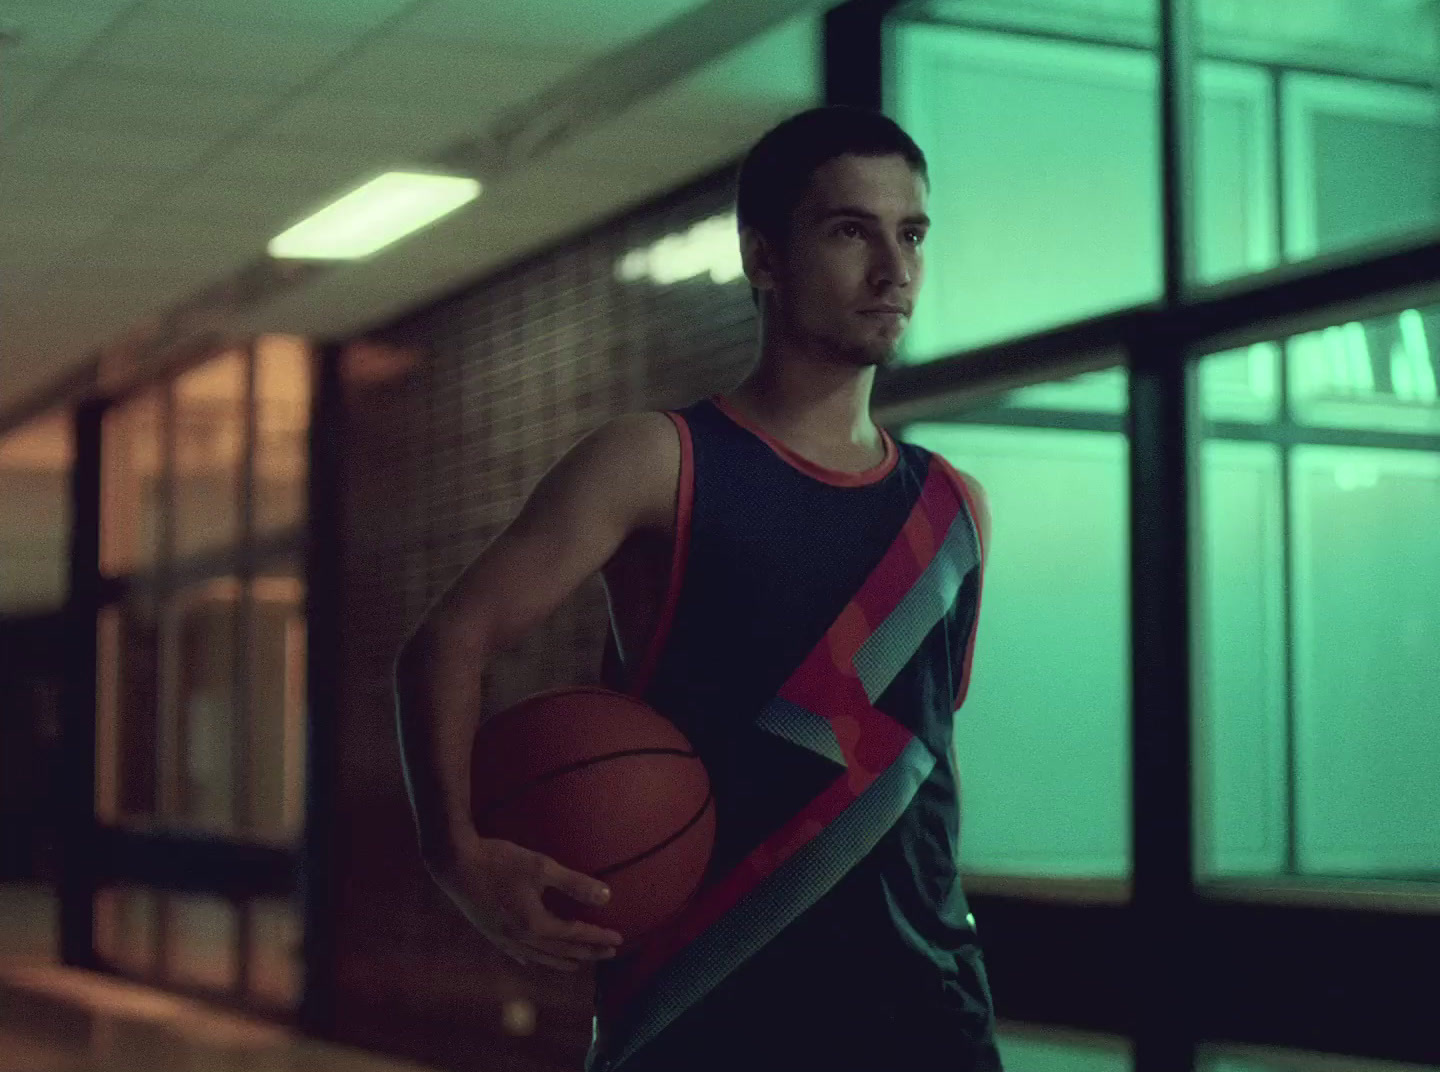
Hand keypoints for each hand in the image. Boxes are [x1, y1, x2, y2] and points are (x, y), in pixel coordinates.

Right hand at [426, 831, 624, 971]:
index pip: (575, 936)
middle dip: (588, 953)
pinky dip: (534, 959)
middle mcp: (520, 939)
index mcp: (535, 925)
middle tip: (609, 953)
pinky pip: (518, 954)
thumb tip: (607, 897)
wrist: (454, 863)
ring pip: (540, 957)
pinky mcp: (491, 933)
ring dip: (563, 961)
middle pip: (561, 952)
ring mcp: (503, 939)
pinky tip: (532, 961)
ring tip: (578, 964)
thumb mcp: (542, 867)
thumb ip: (575, 883)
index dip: (598, 938)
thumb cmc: (499, 861)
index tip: (619, 940)